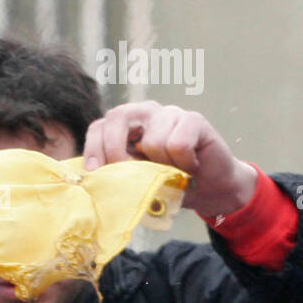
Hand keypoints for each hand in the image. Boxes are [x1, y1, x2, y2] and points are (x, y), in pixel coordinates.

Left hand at [82, 102, 257, 218]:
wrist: (209, 188)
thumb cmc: (170, 184)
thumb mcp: (137, 182)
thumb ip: (118, 175)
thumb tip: (94, 182)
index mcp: (127, 127)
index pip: (100, 126)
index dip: (93, 148)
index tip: (95, 172)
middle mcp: (146, 113)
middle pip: (117, 117)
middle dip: (118, 151)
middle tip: (133, 175)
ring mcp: (170, 114)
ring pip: (152, 141)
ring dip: (163, 167)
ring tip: (173, 172)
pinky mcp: (193, 120)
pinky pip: (178, 144)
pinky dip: (183, 163)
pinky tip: (190, 166)